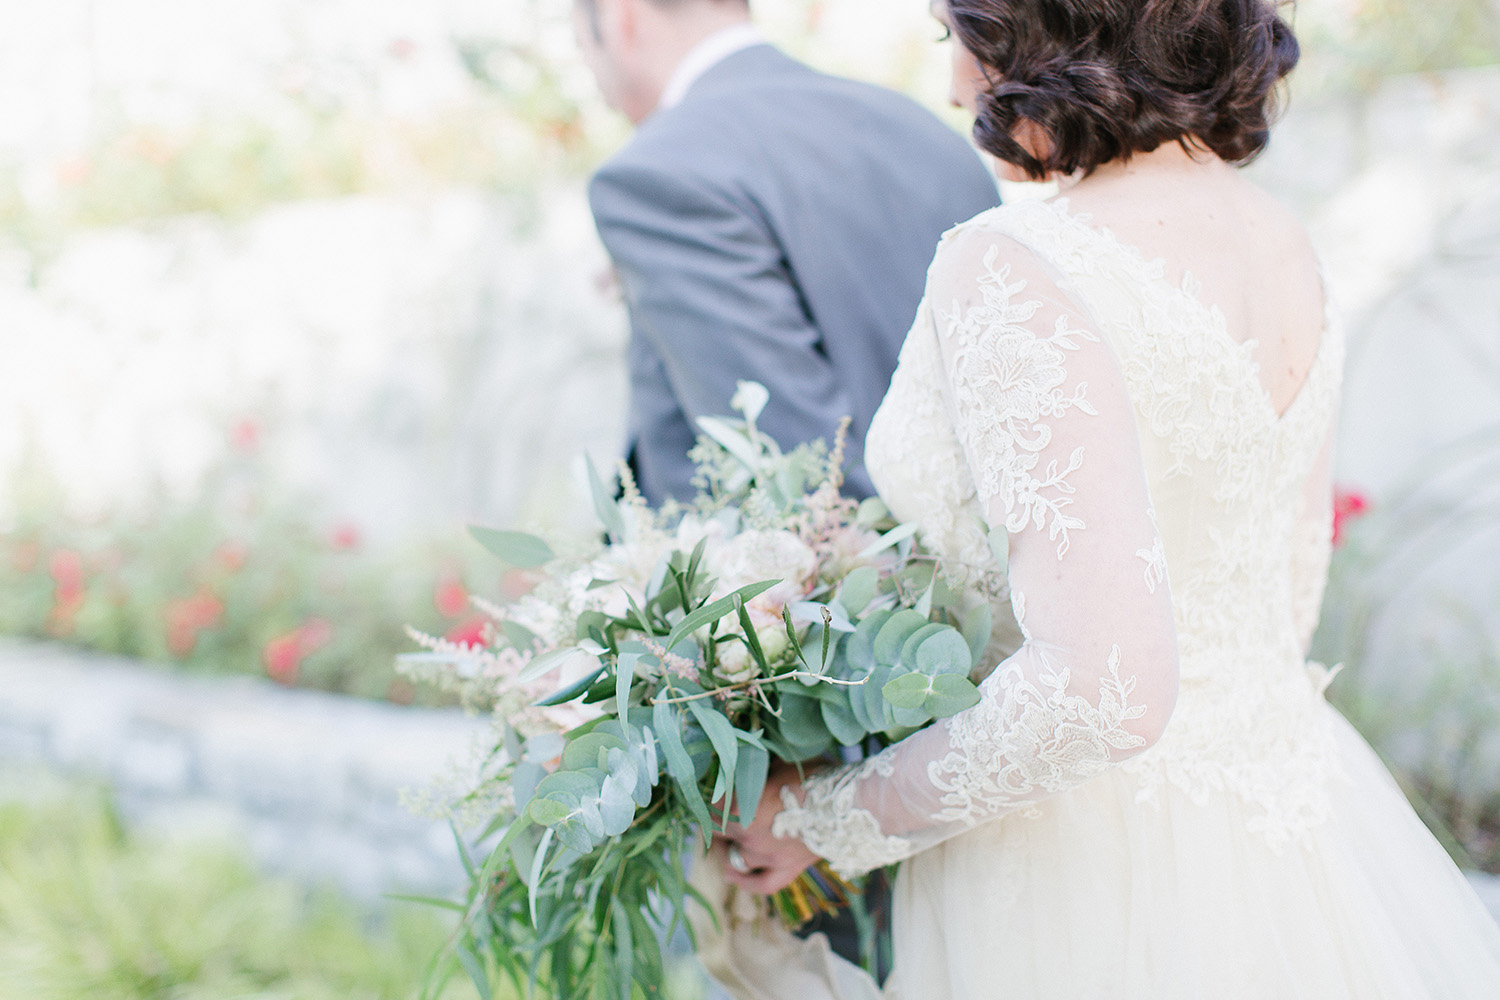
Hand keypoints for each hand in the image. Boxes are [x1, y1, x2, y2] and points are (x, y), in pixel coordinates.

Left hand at [714, 761, 821, 894]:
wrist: (850, 805)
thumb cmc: (815, 777)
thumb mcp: (780, 764)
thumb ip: (757, 769)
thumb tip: (743, 760)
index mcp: (743, 806)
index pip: (712, 805)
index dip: (709, 797)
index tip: (712, 791)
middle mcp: (749, 834)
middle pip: (718, 832)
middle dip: (716, 822)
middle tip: (719, 812)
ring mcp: (767, 856)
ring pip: (734, 858)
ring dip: (727, 848)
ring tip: (726, 839)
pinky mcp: (786, 870)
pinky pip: (759, 884)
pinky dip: (743, 881)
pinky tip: (731, 874)